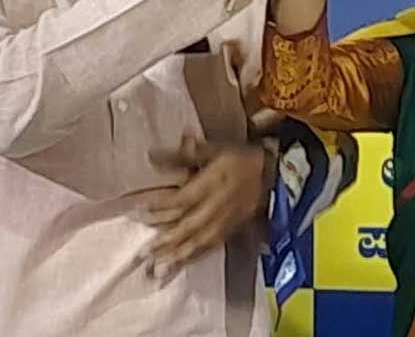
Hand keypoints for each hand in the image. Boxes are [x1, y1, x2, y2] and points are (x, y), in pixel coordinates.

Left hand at [142, 134, 271, 278]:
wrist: (274, 173)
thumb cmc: (239, 158)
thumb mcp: (213, 149)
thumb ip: (185, 154)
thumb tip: (152, 155)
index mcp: (212, 183)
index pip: (183, 199)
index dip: (161, 207)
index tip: (140, 213)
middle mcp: (217, 205)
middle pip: (190, 225)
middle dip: (166, 240)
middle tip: (144, 253)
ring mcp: (226, 220)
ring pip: (199, 240)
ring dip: (177, 254)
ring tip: (158, 266)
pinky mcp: (232, 229)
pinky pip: (212, 245)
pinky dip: (195, 255)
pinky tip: (180, 263)